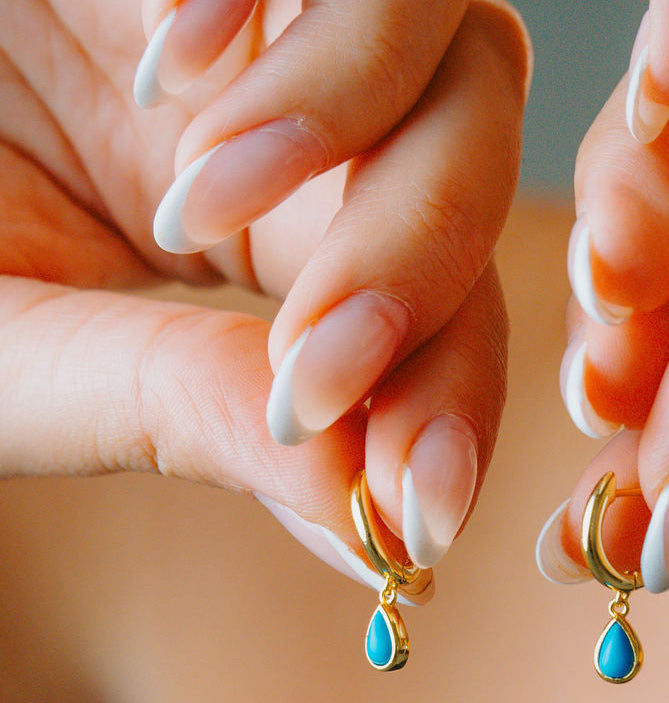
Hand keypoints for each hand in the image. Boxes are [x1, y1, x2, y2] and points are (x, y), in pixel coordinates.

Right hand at [0, 0, 528, 587]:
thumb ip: (200, 414)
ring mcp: (277, 23)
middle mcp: (316, 133)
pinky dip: (265, 0)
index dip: (453, 401)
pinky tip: (175, 62)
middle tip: (315, 374)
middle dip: (413, 275)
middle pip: (470, 165)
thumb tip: (365, 529)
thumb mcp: (40, 356)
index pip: (446, 311)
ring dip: (350, 123)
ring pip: (443, 36)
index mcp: (293, 249)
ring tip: (197, 198)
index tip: (423, 511)